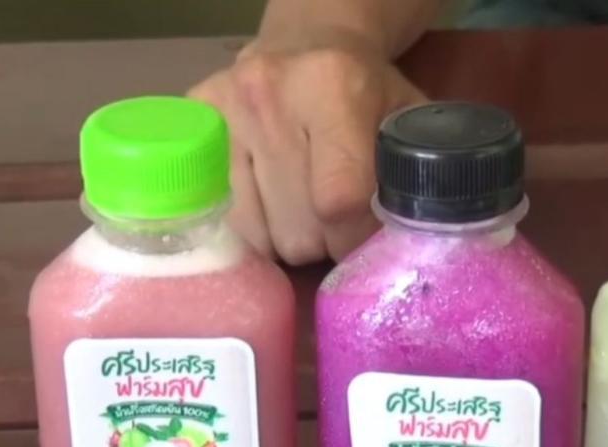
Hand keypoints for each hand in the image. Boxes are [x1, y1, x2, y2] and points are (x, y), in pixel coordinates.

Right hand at [189, 38, 425, 264]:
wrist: (304, 41)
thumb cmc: (363, 88)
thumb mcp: (404, 118)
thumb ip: (414, 174)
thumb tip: (406, 244)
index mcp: (331, 87)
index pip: (339, 200)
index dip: (354, 239)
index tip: (364, 245)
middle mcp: (267, 97)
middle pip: (297, 229)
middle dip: (323, 242)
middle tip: (336, 222)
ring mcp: (222, 113)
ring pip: (257, 236)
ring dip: (286, 239)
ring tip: (303, 210)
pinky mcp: (194, 128)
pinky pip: (224, 221)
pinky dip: (253, 229)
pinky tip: (270, 203)